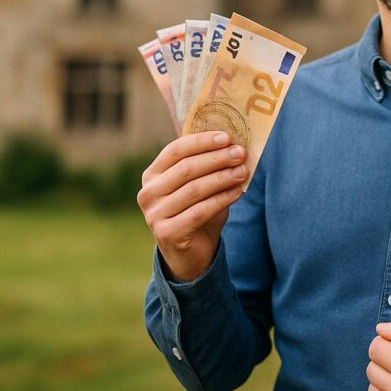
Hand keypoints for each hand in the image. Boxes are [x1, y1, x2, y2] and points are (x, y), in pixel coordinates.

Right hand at [137, 131, 247, 281]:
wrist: (189, 253)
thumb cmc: (196, 210)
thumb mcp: (200, 184)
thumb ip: (209, 166)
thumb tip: (234, 145)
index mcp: (152, 174)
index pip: (175, 150)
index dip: (201, 142)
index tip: (227, 137)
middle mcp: (148, 193)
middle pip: (186, 168)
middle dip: (216, 158)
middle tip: (240, 154)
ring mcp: (154, 214)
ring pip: (194, 189)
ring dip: (222, 178)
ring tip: (242, 172)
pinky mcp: (167, 233)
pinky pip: (199, 211)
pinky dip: (221, 199)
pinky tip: (238, 192)